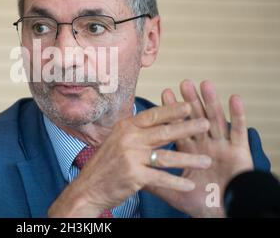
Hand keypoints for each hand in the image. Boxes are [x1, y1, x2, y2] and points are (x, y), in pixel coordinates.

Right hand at [48, 102, 211, 216]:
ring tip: (206, 160)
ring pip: (166, 156)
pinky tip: (189, 184)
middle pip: (163, 131)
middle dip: (187, 127)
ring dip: (189, 159)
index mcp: (125, 127)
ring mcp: (131, 157)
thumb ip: (135, 131)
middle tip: (206, 123)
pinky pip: (160, 177)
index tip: (189, 106)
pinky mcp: (134, 175)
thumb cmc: (105, 164)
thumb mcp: (116, 140)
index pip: (152, 115)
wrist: (88, 187)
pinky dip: (176, 182)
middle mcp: (128, 139)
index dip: (171, 110)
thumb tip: (155, 120)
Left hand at [145, 79, 253, 217]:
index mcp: (189, 151)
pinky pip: (238, 132)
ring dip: (210, 101)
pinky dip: (237, 115)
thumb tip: (132, 172)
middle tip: (184, 83)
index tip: (165, 92)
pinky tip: (234, 98)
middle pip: (196, 119)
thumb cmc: (200, 203)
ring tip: (204, 84)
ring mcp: (222, 147)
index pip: (178, 127)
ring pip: (215, 120)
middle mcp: (205, 145)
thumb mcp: (173, 191)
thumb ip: (155, 179)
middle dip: (190, 101)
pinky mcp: (239, 153)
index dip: (172, 111)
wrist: (221, 214)